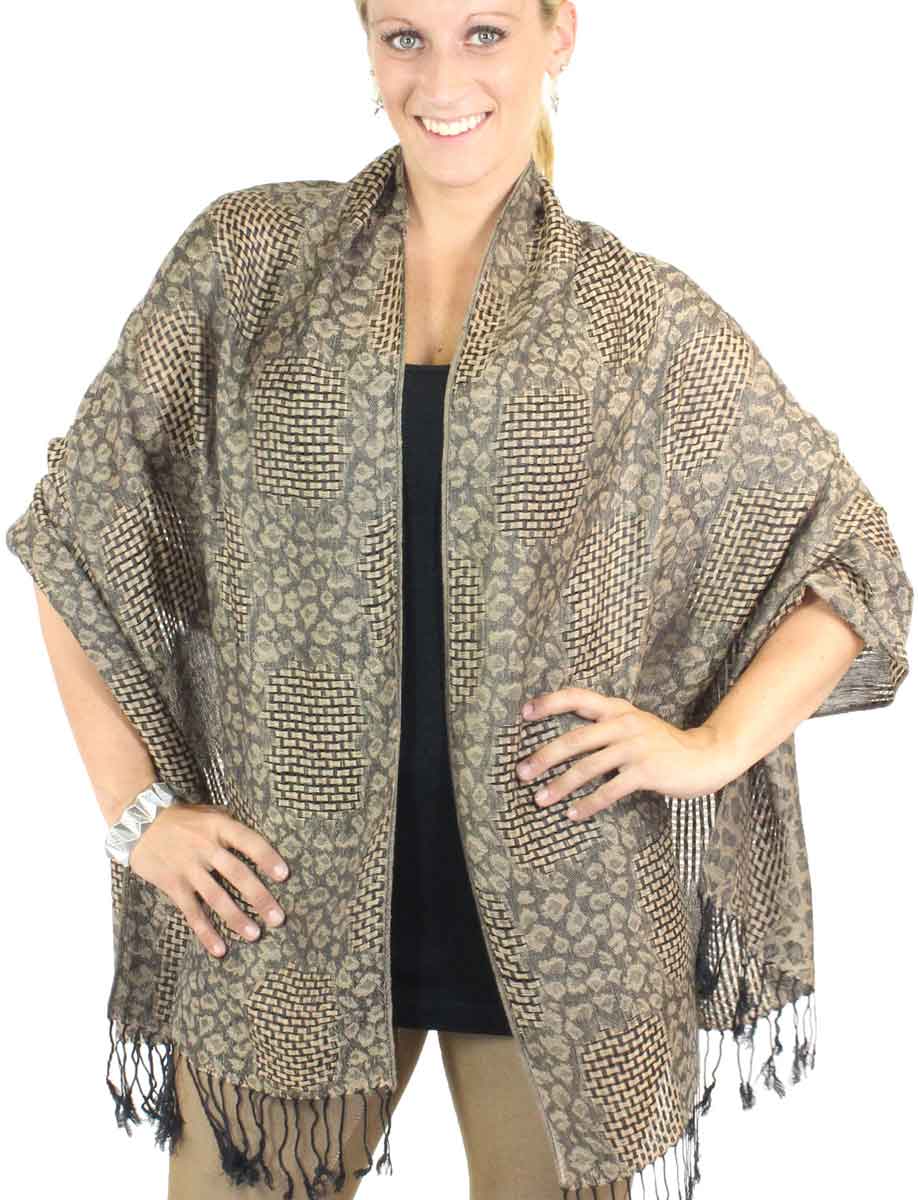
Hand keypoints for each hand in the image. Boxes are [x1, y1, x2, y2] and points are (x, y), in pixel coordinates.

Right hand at [128, 801, 289, 958]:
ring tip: (254, 935)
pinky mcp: (173, 884)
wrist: (138, 822)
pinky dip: (206, 932)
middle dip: (259, 897)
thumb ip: (230, 825)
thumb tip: (255, 842)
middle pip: (237, 874)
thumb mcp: (208, 813)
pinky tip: (219, 949)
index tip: (284, 875)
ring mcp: (189, 867)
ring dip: (236, 918)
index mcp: (219, 826)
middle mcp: (206, 847)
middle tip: (277, 918)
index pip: (249, 842)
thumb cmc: (181, 819)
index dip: (267, 858)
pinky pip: (192, 912)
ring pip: (216, 897)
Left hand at [517, 688, 738, 820]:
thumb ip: (606, 725)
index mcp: (618, 709)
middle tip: (521, 773)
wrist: (707, 755)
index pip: (576, 697)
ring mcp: (636, 747)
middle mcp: (624, 723)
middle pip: (574, 739)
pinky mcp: (646, 771)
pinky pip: (609, 791)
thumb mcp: (635, 724)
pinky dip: (588, 805)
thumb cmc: (664, 744)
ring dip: (560, 785)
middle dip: (544, 756)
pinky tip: (573, 815)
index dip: (548, 703)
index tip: (524, 714)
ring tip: (540, 799)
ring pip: (587, 767)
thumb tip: (566, 741)